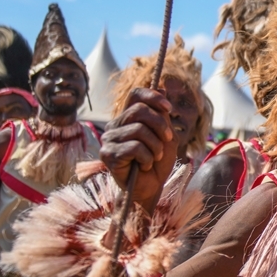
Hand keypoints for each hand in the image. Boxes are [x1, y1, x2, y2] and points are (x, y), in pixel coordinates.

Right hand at [101, 88, 176, 209]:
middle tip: (166, 140)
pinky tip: (145, 166)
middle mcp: (115, 125)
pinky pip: (135, 147)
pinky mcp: (107, 155)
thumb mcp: (166, 135)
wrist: (151, 188)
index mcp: (128, 118)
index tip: (169, 108)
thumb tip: (162, 88)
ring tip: (155, 157)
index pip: (135, 94)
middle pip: (139, 110)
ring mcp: (109, 140)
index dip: (152, 96)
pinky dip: (147, 157)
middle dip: (160, 125)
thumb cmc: (158, 162)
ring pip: (139, 130)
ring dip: (156, 146)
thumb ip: (162, 115)